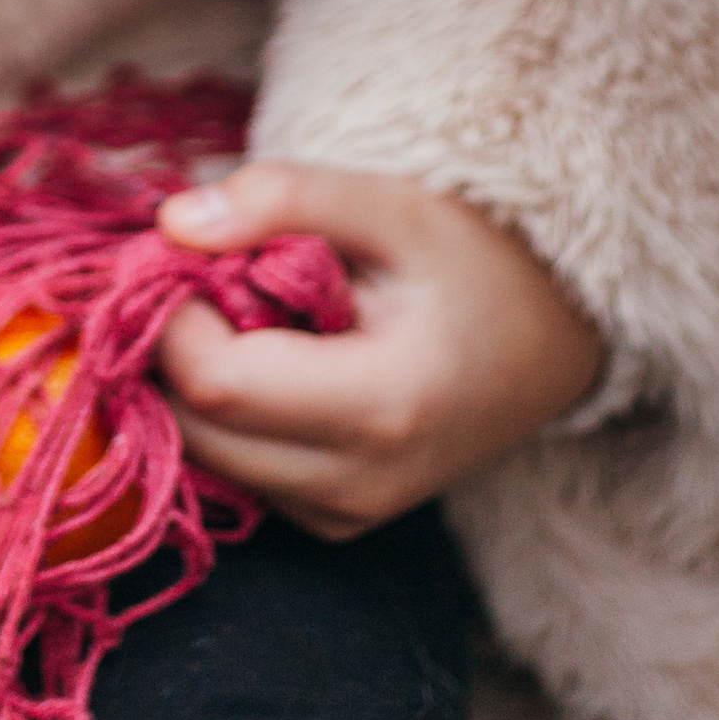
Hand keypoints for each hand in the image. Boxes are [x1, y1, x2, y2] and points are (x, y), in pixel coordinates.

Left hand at [154, 159, 603, 541]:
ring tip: (246, 307)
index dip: (173, 312)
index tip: (180, 249)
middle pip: (198, 430)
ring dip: (196, 380)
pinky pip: (239, 472)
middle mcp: (360, 485)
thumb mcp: (389, 203)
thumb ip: (284, 198)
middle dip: (172, 346)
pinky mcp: (336, 521)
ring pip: (207, 459)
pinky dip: (226, 415)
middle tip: (201, 270)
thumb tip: (172, 224)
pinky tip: (269, 354)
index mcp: (381, 407)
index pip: (217, 383)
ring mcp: (348, 515)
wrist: (547, 339)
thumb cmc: (473, 259)